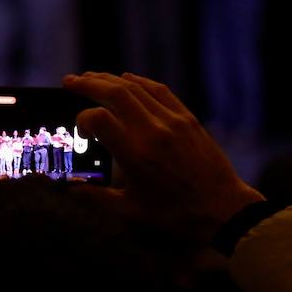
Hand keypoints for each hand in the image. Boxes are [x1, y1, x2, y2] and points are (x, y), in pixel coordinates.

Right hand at [64, 72, 262, 243]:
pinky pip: (160, 91)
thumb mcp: (130, 211)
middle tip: (69, 81)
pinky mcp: (188, 119)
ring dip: (110, 79)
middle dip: (88, 84)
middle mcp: (153, 131)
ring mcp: (173, 121)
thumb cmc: (174, 215)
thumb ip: (95, 198)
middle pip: (115, 92)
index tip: (80, 131)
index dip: (82, 120)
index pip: (99, 119)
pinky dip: (140, 82)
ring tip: (91, 77)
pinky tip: (127, 78)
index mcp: (136, 155)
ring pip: (136, 87)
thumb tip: (68, 188)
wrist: (223, 209)